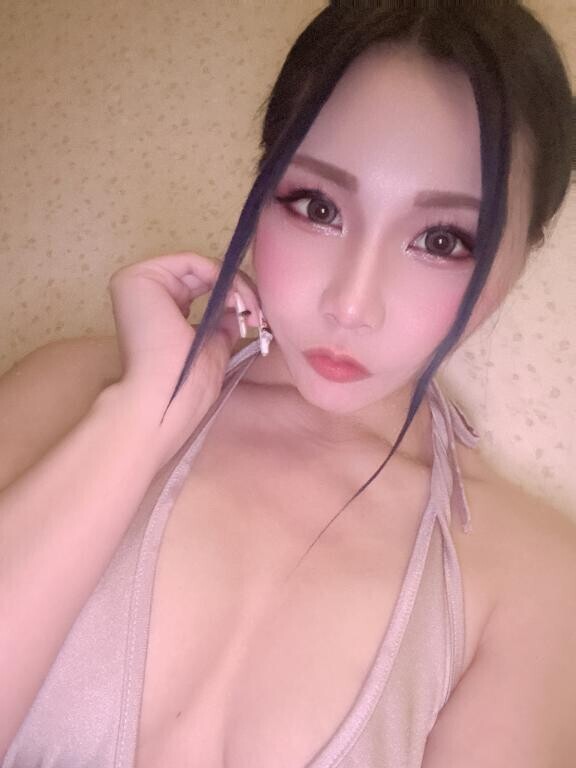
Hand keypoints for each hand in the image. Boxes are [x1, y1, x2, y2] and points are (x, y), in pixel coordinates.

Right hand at [107, 252, 259, 464]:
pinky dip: (222, 277)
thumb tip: (241, 310)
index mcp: (156, 311)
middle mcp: (144, 294)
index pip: (200, 290)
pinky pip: (192, 262)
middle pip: (202, 277)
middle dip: (238, 290)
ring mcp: (138, 283)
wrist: (164, 400)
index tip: (258, 317)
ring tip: (252, 310)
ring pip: (201, 268)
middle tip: (260, 313)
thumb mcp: (213, 347)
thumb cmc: (186, 385)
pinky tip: (237, 300)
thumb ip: (223, 324)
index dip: (232, 298)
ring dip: (235, 285)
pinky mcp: (138, 276)